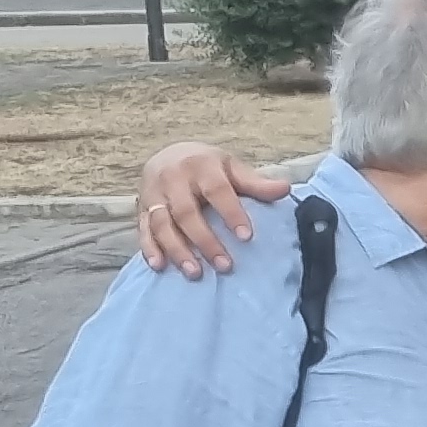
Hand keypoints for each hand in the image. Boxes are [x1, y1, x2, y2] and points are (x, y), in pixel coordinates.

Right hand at [136, 143, 290, 276]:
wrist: (168, 154)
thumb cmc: (207, 165)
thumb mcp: (231, 167)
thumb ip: (255, 182)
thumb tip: (286, 189)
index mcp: (201, 166)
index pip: (217, 191)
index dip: (232, 213)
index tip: (247, 237)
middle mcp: (173, 179)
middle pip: (187, 213)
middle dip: (206, 241)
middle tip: (225, 266)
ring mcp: (154, 194)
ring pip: (162, 224)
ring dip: (178, 250)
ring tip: (195, 273)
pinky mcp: (141, 208)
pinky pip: (143, 230)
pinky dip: (150, 248)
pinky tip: (160, 266)